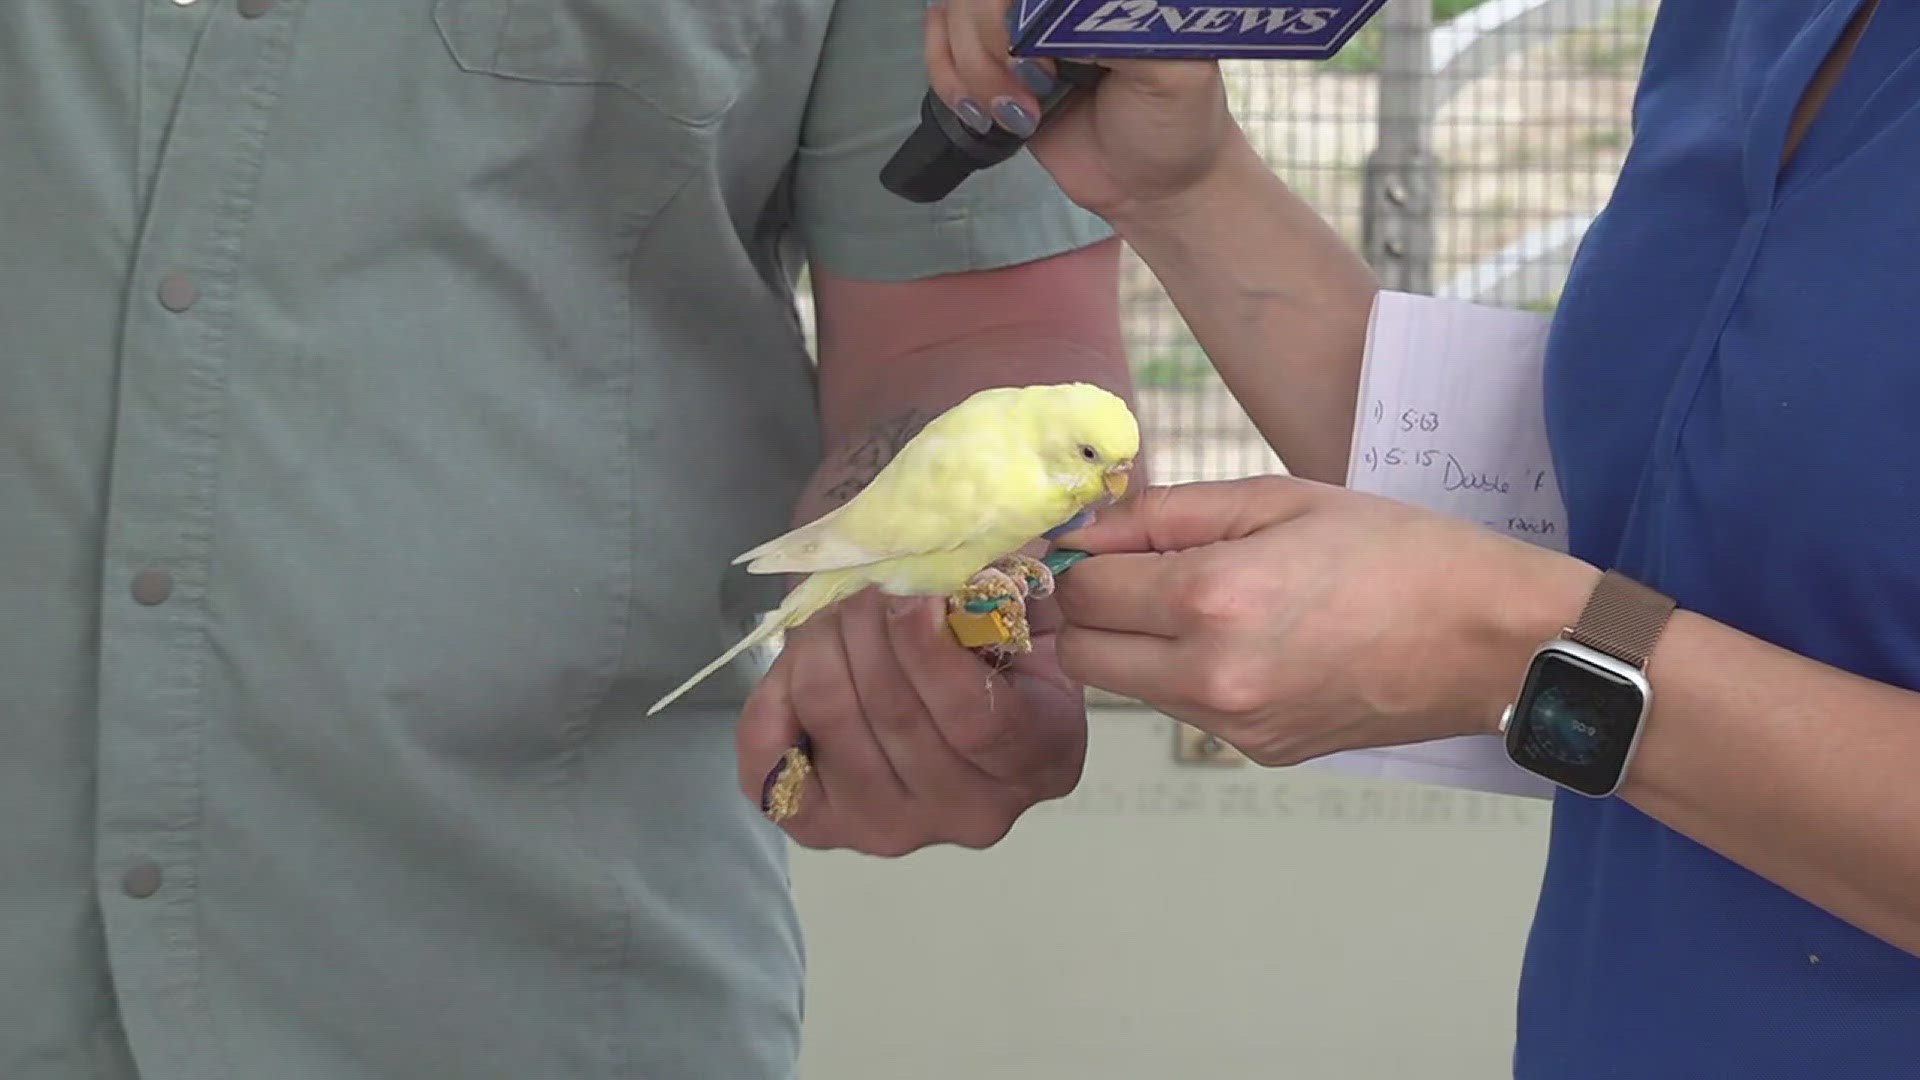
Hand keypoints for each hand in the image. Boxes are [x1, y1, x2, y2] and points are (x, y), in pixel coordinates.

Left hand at [735, 581, 1086, 855]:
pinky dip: (773, 696)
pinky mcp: (822, 827)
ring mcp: (893, 829)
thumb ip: (1001, 583)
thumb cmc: (988, 629)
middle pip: (895, 713)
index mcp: (1041, 758)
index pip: (976, 720)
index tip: (912, 593)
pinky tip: (799, 666)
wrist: (938, 672)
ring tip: (835, 612)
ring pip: (833, 716)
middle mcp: (974, 813)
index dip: (932, 649)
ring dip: (821, 642)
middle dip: (868, 624)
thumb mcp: (1017, 599)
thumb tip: (958, 554)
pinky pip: (770, 759)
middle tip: (865, 583)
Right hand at [923, 0, 1253, 222]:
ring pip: (952, 11)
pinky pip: (939, 45)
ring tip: (1018, 112)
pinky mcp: (991, 63)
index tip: (1045, 58)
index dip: (1017, 12)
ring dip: (972, 67)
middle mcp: (1053, 2)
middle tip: (1035, 87)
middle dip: (992, 42)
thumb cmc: (1175, 125)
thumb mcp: (1171, 70)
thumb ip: (1119, 26)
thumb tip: (1047, 16)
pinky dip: (950, 80)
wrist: (1154, 188)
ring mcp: (1019, 27)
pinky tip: (986, 113)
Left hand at [1051, 477, 1598, 765]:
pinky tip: (1246, 637)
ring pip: (1127, 686)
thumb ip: (1165, 515)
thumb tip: (1081, 534)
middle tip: (1129, 571)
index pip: (1084, 594)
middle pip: (1083, 655)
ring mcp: (1234, 725)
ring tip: (1202, 599)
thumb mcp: (1278, 500)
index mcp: (1213, 601)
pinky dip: (1187, 673)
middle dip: (1090, 611)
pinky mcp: (1259, 750)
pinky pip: (1184, 709)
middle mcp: (1212, 677)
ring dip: (1135, 643)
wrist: (1489, 641)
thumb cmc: (1398, 554)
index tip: (1095, 541)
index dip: (1078, 561)